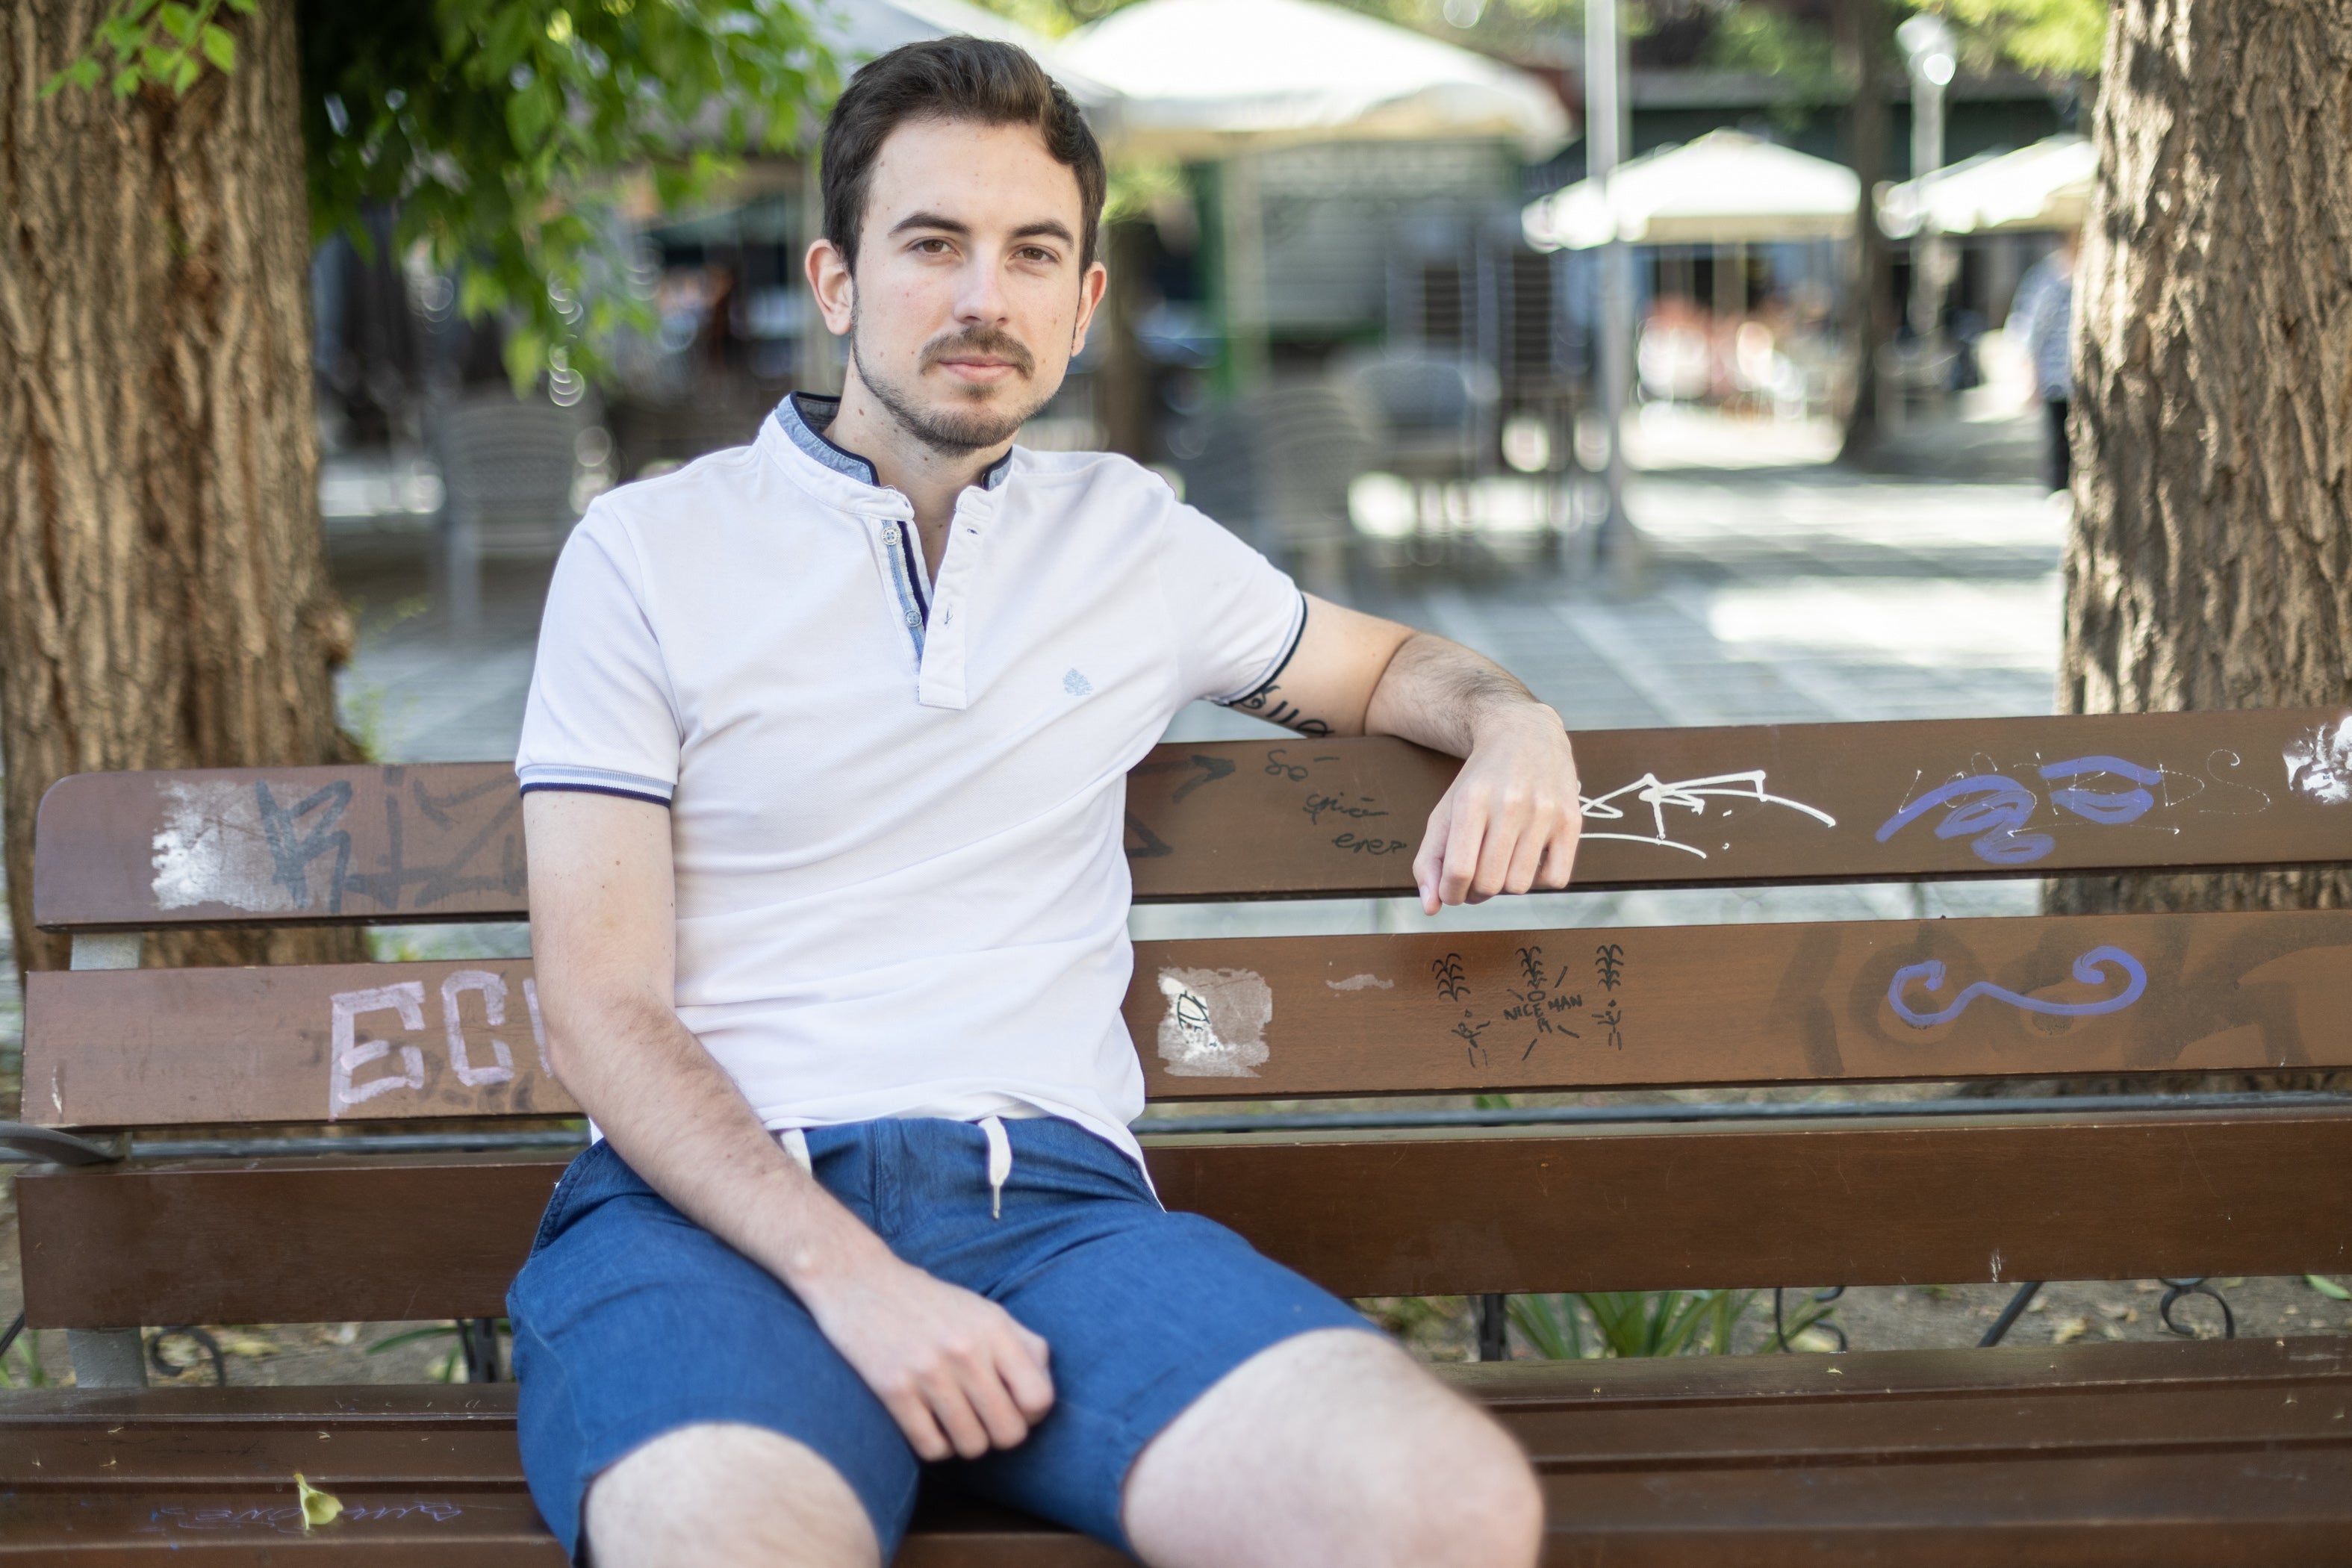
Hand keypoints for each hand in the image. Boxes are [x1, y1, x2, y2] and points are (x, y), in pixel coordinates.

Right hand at [799, 1247, 1054, 1459]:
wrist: (858, 1280)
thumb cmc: (928, 1302)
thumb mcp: (984, 1310)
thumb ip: (1023, 1345)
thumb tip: (1043, 1393)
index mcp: (995, 1328)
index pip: (1040, 1399)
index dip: (1031, 1416)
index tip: (1012, 1408)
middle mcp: (966, 1350)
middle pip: (1009, 1433)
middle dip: (997, 1435)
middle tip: (980, 1419)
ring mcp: (929, 1371)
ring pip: (972, 1446)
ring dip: (964, 1441)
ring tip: (951, 1419)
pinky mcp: (893, 1389)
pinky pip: (932, 1448)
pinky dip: (933, 1444)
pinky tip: (925, 1421)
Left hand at [1414, 707, 1580, 912]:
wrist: (1525, 735)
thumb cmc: (1480, 782)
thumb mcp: (1445, 812)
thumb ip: (1429, 861)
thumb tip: (1431, 908)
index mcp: (1471, 801)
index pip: (1459, 871)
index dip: (1450, 894)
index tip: (1452, 891)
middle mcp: (1510, 804)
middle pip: (1490, 884)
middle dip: (1476, 892)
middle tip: (1476, 878)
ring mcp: (1545, 812)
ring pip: (1521, 886)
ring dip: (1506, 886)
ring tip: (1501, 864)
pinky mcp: (1572, 820)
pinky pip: (1556, 879)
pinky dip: (1539, 880)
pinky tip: (1529, 859)